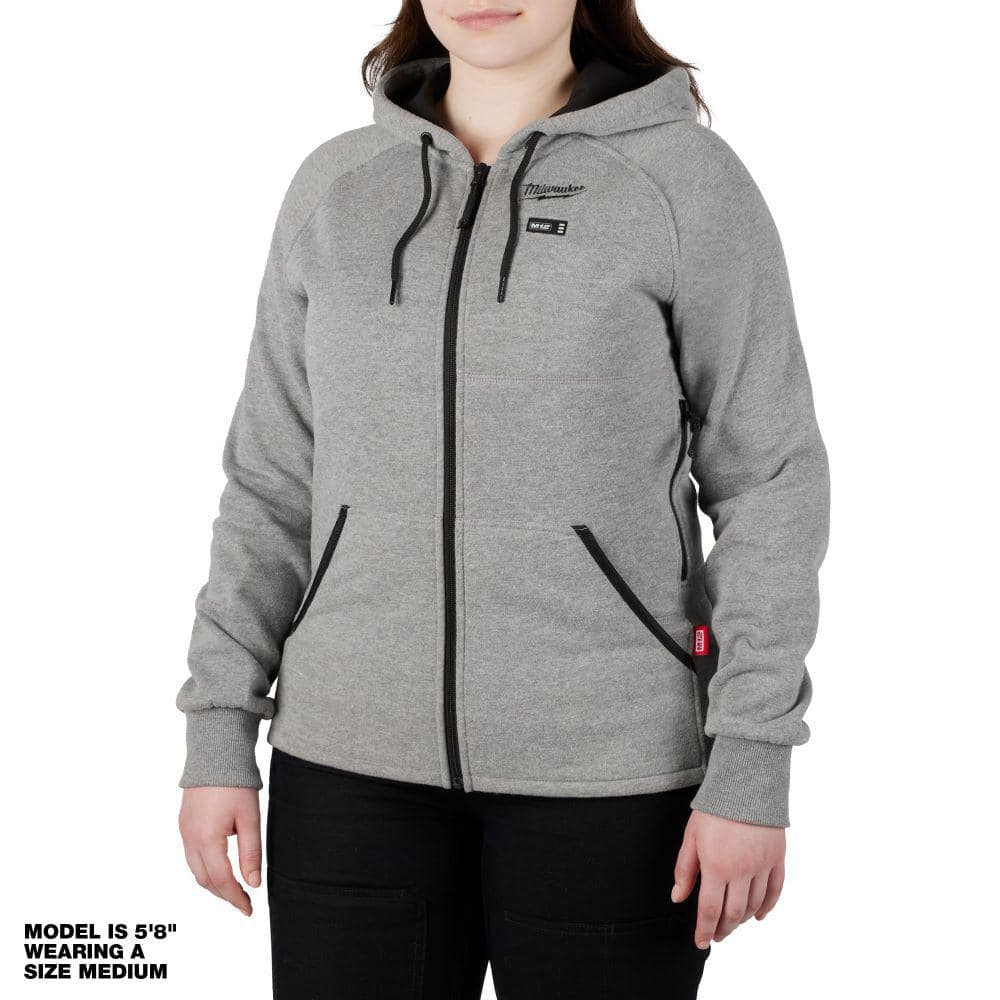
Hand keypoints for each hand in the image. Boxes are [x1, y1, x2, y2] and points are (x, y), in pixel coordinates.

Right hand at [179, 787, 261, 915]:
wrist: (215, 755)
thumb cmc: (236, 784)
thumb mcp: (250, 818)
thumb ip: (251, 852)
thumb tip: (254, 883)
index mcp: (207, 839)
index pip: (221, 881)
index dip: (236, 898)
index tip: (249, 909)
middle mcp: (191, 839)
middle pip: (205, 880)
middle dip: (224, 895)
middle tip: (244, 902)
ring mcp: (185, 832)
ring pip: (196, 870)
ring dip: (214, 884)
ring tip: (235, 889)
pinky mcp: (184, 824)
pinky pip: (192, 856)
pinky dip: (205, 868)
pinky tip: (220, 867)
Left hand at [672, 809, 784, 948]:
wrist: (746, 784)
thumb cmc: (714, 808)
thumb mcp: (691, 836)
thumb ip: (685, 869)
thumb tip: (677, 897)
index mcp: (717, 866)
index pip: (709, 910)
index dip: (704, 930)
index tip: (700, 942)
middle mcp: (742, 871)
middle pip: (733, 913)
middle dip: (723, 929)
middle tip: (716, 936)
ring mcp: (762, 866)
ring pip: (754, 905)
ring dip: (742, 919)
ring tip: (732, 923)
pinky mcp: (777, 858)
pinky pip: (775, 891)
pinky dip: (767, 907)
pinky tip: (758, 916)